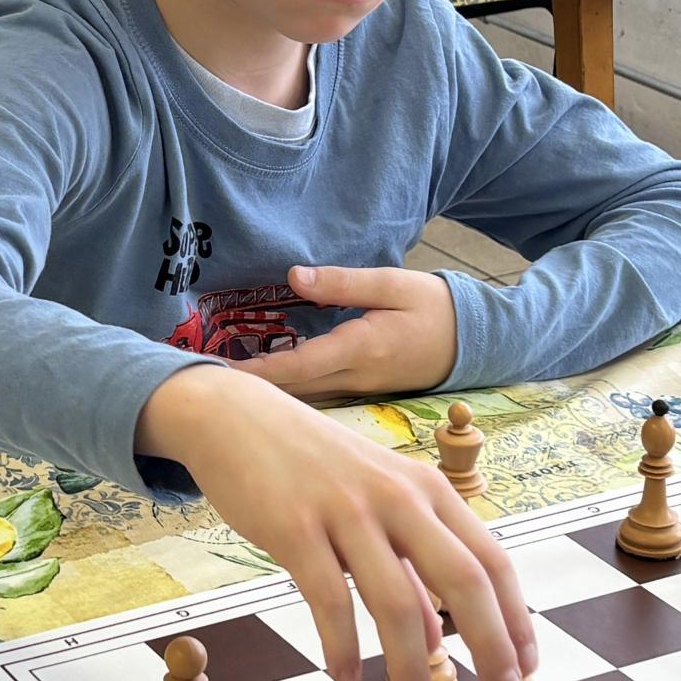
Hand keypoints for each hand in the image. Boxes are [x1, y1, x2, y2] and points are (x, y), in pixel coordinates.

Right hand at [137, 364, 537, 680]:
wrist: (240, 418)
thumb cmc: (315, 466)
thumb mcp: (378, 504)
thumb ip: (410, 568)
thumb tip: (435, 639)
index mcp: (427, 489)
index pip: (492, 560)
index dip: (516, 619)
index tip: (526, 670)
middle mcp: (398, 496)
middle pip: (464, 580)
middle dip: (491, 647)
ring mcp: (348, 511)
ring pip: (396, 603)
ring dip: (411, 668)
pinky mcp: (296, 527)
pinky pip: (329, 599)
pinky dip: (342, 646)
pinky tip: (347, 675)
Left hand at [237, 264, 461, 398]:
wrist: (476, 342)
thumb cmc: (435, 307)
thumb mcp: (393, 284)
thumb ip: (343, 283)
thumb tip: (293, 277)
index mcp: (361, 348)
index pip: (297, 368)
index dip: (256, 375)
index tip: (217, 377)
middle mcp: (356, 377)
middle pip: (293, 394)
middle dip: (250, 394)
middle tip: (203, 388)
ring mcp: (361, 390)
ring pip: (305, 402)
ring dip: (268, 401)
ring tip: (225, 393)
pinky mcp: (364, 392)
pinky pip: (320, 400)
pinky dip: (290, 400)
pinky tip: (267, 396)